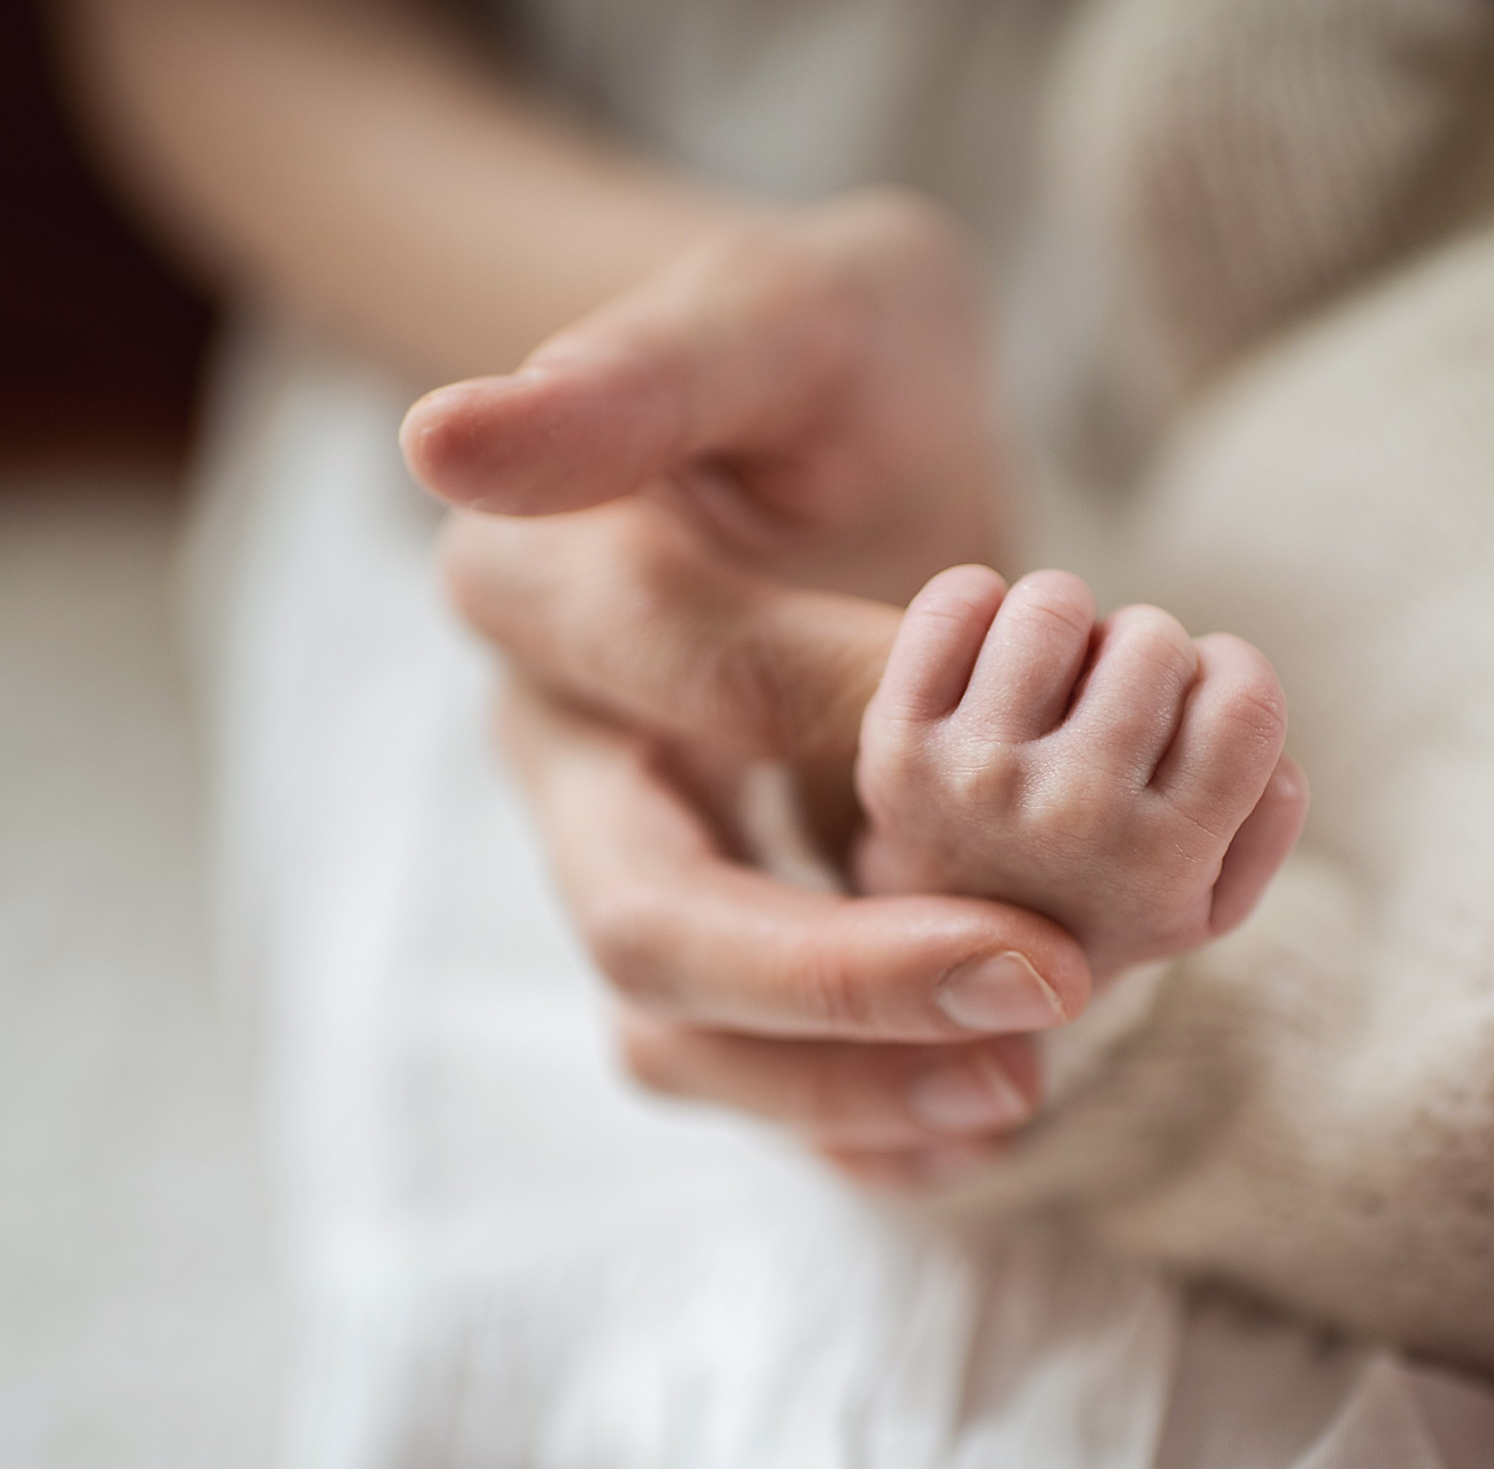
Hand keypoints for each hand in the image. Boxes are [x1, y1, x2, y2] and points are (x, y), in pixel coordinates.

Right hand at [404, 190, 1092, 1181]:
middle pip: (644, 921)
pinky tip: (976, 1124)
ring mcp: (625, 850)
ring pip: (672, 1029)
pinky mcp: (710, 920)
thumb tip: (450, 442)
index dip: (833, 742)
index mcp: (548, 579)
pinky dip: (846, 1121)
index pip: (674, 679)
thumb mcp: (775, 318)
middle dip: (838, 986)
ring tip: (1016, 1089)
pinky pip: (737, 1064)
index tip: (1019, 832)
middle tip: (1043, 990)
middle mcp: (565, 746)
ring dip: (839, 1087)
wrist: (842, 444)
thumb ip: (646, 374)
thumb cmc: (824, 360)